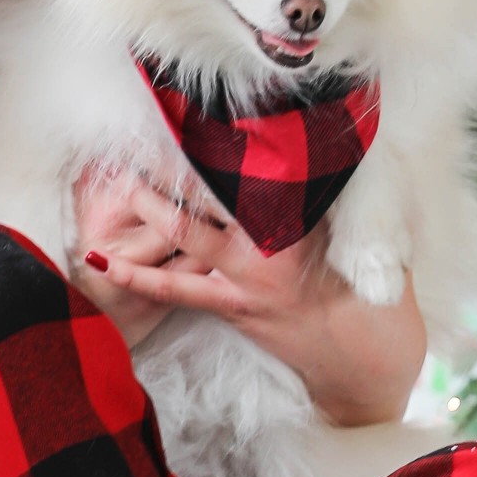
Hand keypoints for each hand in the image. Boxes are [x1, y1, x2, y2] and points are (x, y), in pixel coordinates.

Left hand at [71, 164, 424, 425]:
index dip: (224, 140)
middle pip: (213, 192)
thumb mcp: (363, 232)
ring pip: (185, 235)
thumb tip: (317, 142)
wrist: (367, 365)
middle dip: (178, 163)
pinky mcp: (231, 308)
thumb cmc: (375, 293)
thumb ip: (334, 192)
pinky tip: (101, 262)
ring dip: (149, 208)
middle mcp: (272, 244)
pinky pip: (175, 287)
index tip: (197, 112)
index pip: (258, 168)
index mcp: (307, 218)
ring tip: (118, 182)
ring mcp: (247, 279)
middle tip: (146, 135)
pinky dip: (137, 274)